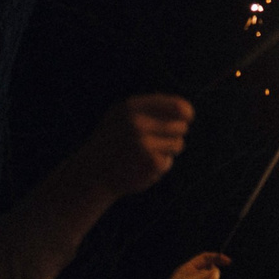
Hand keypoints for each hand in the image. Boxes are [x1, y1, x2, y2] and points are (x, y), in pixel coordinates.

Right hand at [73, 96, 193, 196]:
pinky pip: (168, 162)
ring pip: (178, 144)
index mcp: (131, 107)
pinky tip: (141, 166)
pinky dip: (159, 166)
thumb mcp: (122, 118)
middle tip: (153, 141)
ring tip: (144, 154)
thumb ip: (149, 110)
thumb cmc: (112, 143)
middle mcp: (138, 122)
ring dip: (167, 151)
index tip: (187, 118)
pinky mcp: (151, 161)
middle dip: (174, 135)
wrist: (91, 172)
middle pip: (181, 127)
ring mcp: (144, 142)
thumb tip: (186, 110)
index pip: (177, 106)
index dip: (185, 112)